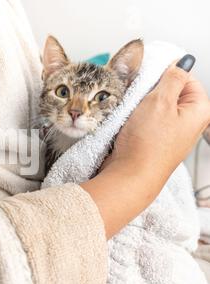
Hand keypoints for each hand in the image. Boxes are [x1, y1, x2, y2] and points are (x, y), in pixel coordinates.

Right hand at [105, 63, 209, 179]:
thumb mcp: (160, 101)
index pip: (187, 78)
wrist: (130, 175)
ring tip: (133, 113)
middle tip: (140, 97)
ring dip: (141, 105)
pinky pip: (147, 121)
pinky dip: (136, 118)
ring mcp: (171, 133)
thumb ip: (173, 78)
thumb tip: (181, 63)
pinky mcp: (155, 141)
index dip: (166, 75)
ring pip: (156, 107)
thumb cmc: (148, 145)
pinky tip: (129, 124)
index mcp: (199, 111)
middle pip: (170, 92)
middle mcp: (188, 123)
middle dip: (151, 91)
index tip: (150, 77)